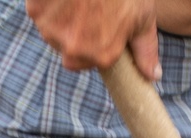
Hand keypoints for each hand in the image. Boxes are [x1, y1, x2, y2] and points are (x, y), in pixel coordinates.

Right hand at [25, 0, 159, 76]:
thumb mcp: (143, 17)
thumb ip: (146, 50)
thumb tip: (153, 77)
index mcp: (102, 54)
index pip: (92, 62)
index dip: (97, 42)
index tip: (102, 24)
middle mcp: (76, 50)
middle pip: (70, 51)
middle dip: (77, 34)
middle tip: (89, 9)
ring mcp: (53, 32)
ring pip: (53, 33)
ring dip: (62, 20)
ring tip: (78, 0)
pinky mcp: (37, 12)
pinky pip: (41, 14)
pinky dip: (49, 4)